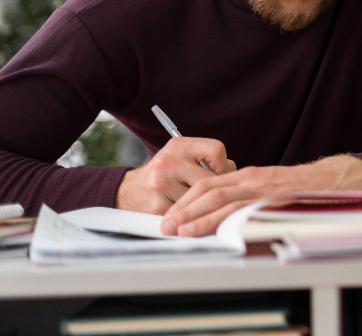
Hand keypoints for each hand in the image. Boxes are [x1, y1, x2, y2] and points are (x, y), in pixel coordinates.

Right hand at [114, 137, 235, 213]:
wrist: (127, 193)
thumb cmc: (164, 175)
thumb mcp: (181, 157)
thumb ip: (206, 160)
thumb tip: (234, 172)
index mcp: (179, 146)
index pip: (216, 149)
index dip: (224, 165)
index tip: (219, 174)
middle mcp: (169, 162)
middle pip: (211, 178)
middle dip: (216, 189)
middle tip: (214, 195)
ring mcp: (162, 184)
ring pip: (201, 199)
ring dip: (205, 205)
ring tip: (198, 204)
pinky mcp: (158, 206)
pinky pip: (189, 215)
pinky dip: (192, 217)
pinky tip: (186, 214)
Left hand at [160, 154, 361, 236]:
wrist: (337, 179)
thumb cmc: (305, 187)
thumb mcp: (273, 188)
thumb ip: (251, 198)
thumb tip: (230, 217)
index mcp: (250, 175)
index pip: (210, 184)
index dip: (187, 200)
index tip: (171, 214)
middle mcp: (252, 178)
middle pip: (208, 190)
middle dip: (183, 209)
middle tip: (164, 225)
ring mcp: (263, 188)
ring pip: (221, 199)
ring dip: (195, 215)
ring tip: (177, 229)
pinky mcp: (273, 198)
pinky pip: (242, 209)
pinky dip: (220, 219)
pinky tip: (207, 228)